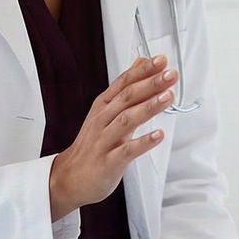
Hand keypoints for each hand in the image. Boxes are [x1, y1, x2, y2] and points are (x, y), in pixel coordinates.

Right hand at [47, 55, 175, 219]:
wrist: (69, 178)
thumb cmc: (92, 144)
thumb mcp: (105, 111)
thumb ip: (125, 88)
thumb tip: (141, 62)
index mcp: (103, 106)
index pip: (123, 83)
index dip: (142, 71)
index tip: (161, 60)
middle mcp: (103, 120)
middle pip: (126, 98)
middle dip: (150, 84)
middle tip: (170, 75)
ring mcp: (104, 141)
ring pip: (126, 120)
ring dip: (148, 107)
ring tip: (167, 97)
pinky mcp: (108, 162)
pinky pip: (126, 151)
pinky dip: (143, 142)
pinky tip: (158, 135)